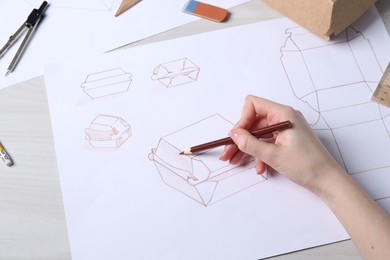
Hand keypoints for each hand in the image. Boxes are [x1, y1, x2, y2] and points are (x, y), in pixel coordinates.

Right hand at [219, 95, 342, 192]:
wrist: (327, 180)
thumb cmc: (305, 165)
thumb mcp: (272, 155)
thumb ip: (249, 143)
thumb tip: (233, 134)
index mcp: (283, 114)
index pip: (254, 104)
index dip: (242, 119)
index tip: (236, 137)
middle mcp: (284, 118)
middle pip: (254, 121)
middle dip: (241, 138)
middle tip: (228, 154)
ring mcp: (286, 129)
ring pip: (259, 134)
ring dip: (248, 148)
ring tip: (236, 162)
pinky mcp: (288, 139)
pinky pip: (268, 141)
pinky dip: (260, 153)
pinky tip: (259, 168)